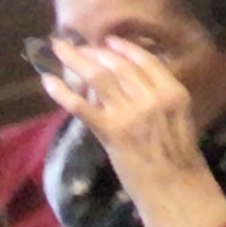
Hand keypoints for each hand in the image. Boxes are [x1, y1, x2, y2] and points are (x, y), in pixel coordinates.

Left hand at [39, 40, 225, 226]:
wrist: (173, 185)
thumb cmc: (177, 154)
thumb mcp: (177, 117)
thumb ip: (156, 97)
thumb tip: (123, 83)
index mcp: (173, 92)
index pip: (145, 60)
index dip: (124, 48)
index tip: (108, 41)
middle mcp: (152, 98)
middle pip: (118, 65)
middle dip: (94, 51)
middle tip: (77, 46)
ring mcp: (130, 113)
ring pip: (98, 78)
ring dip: (75, 60)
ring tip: (59, 50)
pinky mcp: (110, 131)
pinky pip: (81, 106)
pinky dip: (62, 92)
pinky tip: (48, 81)